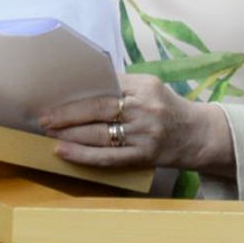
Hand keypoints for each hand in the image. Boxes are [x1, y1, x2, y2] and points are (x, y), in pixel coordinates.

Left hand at [36, 74, 231, 175]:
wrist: (199, 135)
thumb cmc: (167, 110)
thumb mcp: (150, 90)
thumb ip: (121, 88)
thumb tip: (78, 90)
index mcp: (147, 86)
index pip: (105, 86)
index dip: (77, 93)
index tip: (54, 97)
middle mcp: (147, 108)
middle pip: (99, 109)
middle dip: (67, 114)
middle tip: (44, 119)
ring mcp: (146, 133)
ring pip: (100, 134)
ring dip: (70, 134)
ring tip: (50, 133)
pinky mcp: (145, 155)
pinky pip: (108, 157)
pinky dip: (82, 155)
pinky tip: (63, 151)